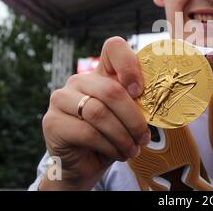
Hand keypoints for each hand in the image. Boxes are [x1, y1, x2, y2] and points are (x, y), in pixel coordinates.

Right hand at [40, 36, 149, 189]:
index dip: (129, 64)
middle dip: (134, 118)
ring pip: (99, 113)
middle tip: (144, 138)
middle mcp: (79, 80)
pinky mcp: (52, 122)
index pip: (113, 47)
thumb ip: (138, 103)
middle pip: (111, 90)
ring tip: (133, 150)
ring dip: (122, 136)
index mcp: (101, 73)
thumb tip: (161, 99)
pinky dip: (109, 146)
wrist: (85, 165)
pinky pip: (87, 132)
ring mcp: (61, 99)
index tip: (140, 91)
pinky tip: (117, 153)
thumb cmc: (112, 137)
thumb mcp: (128, 116)